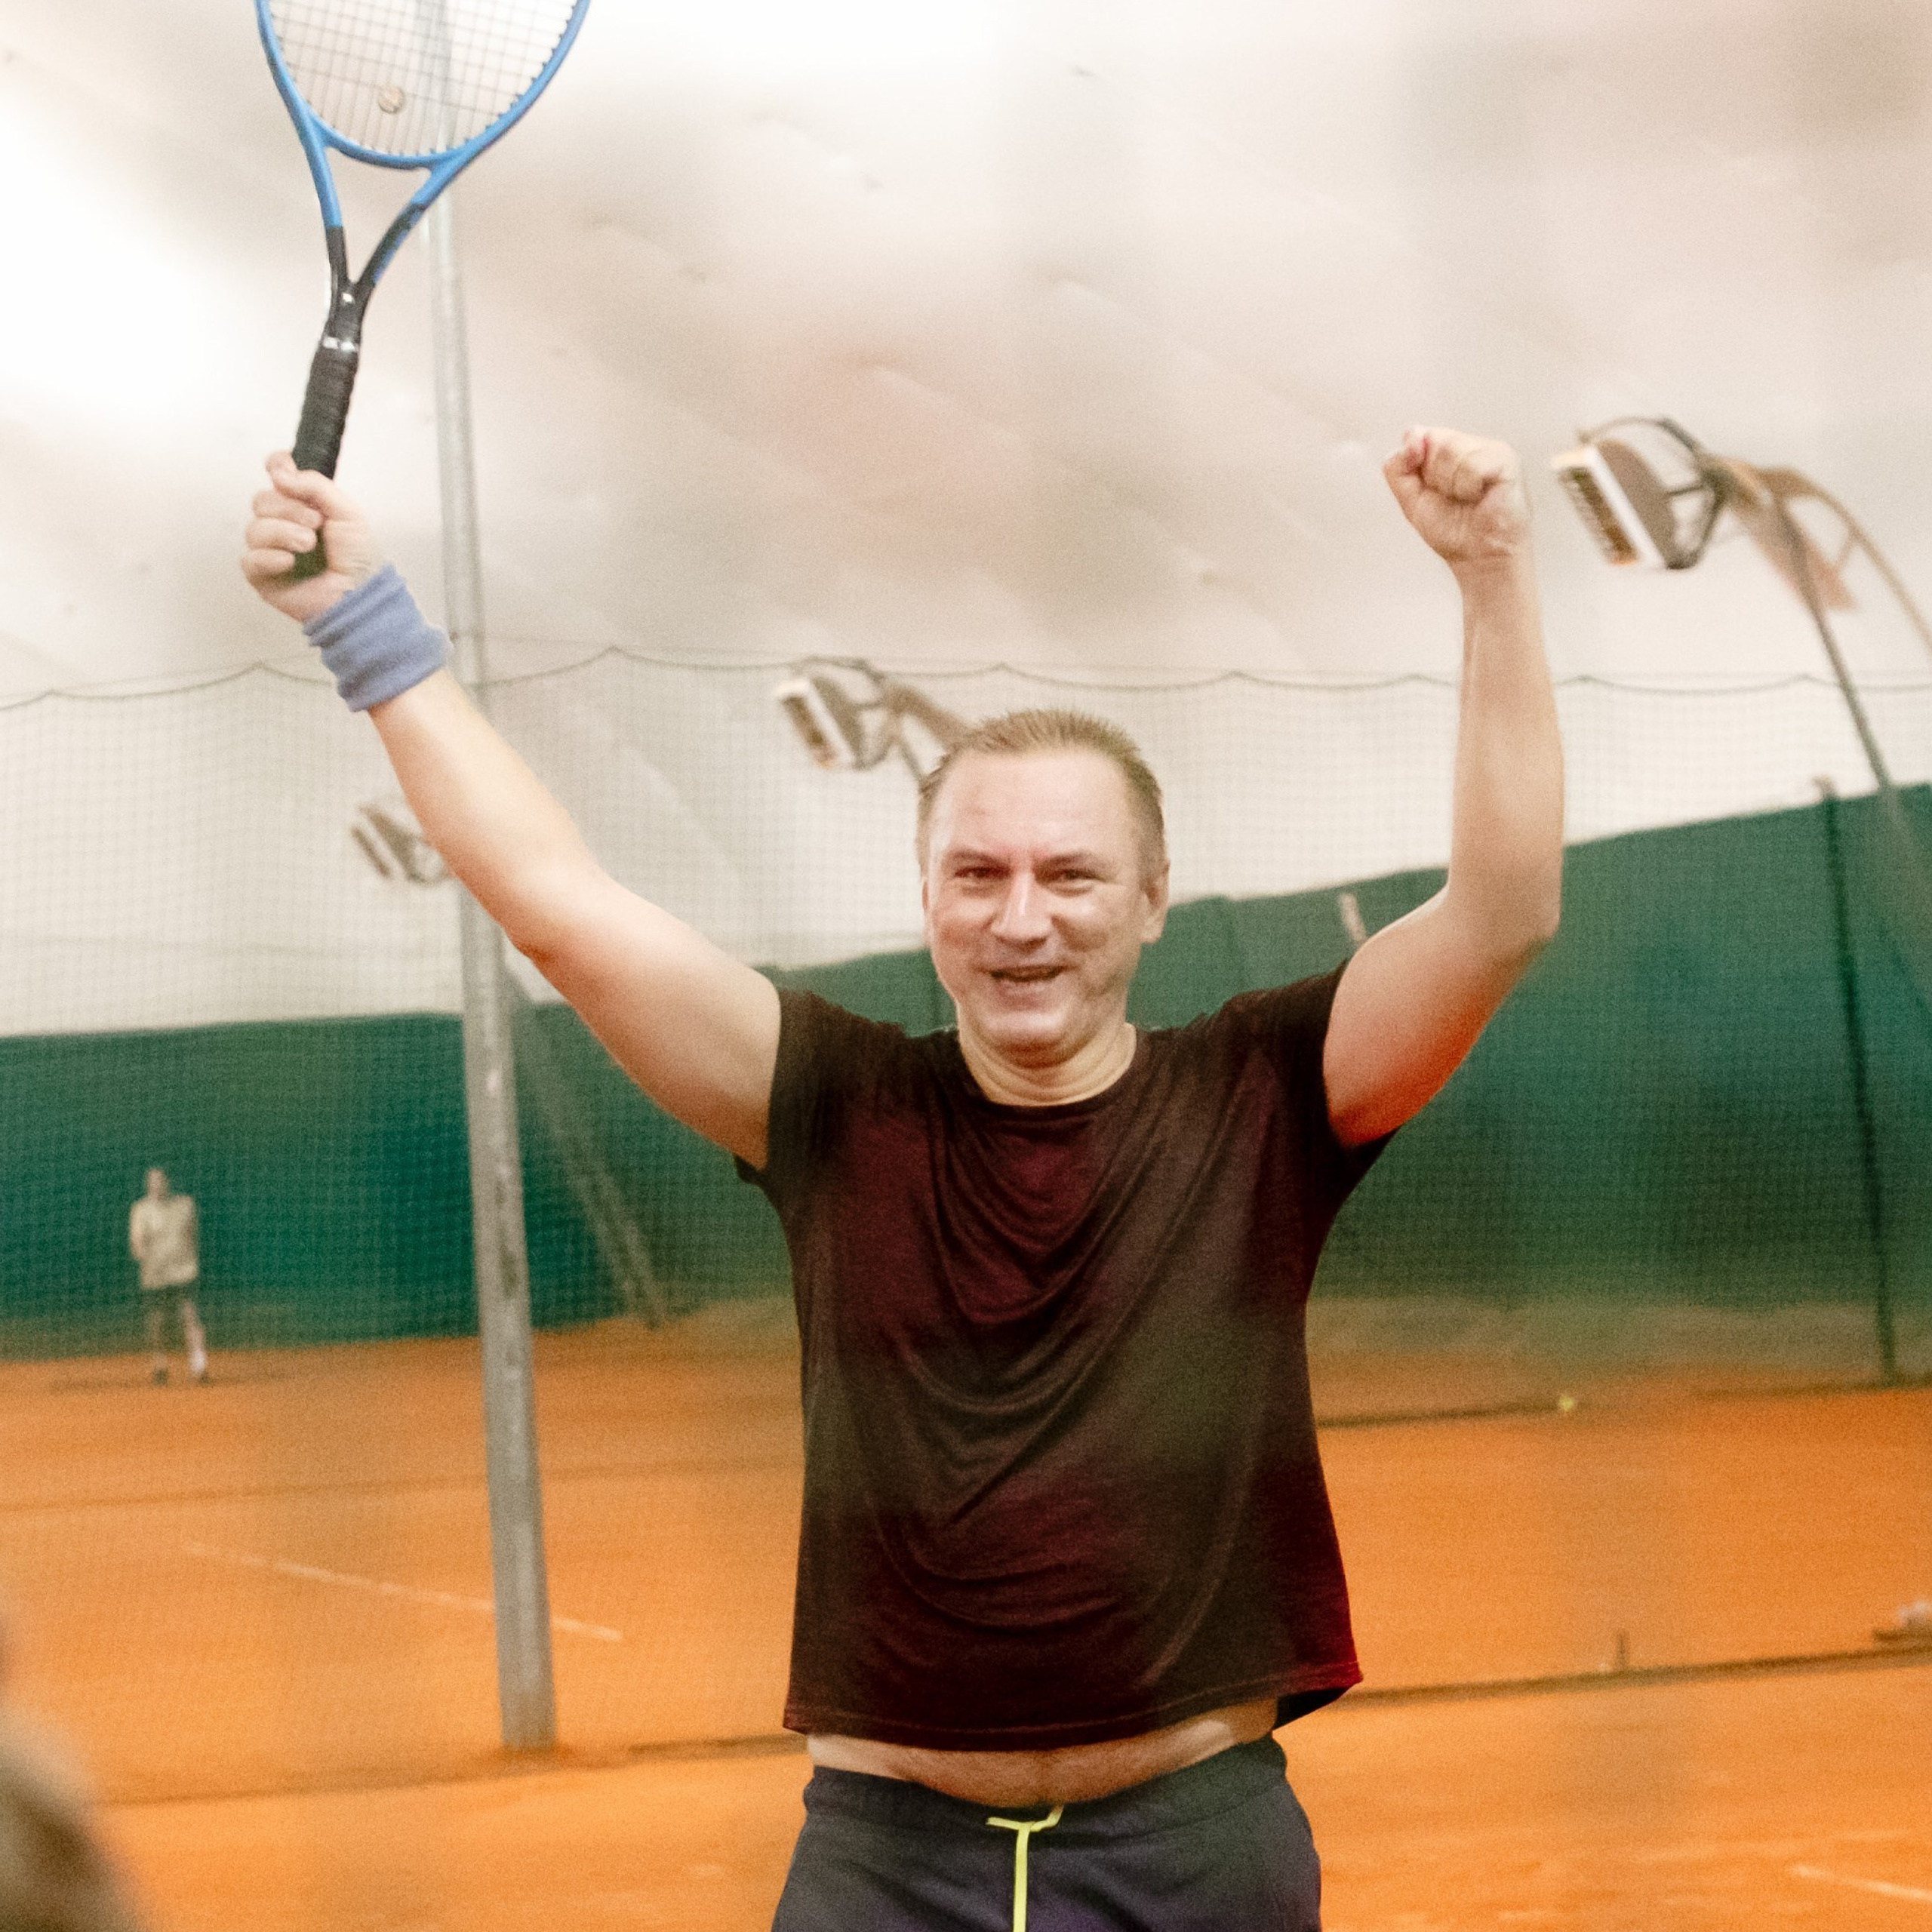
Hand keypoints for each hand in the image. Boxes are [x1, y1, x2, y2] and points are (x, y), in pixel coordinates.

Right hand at [240, 454, 381, 623]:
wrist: (361, 596)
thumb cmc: (359, 559)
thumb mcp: (347, 512)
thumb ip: (315, 486)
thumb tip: (280, 472)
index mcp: (303, 507)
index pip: (277, 477)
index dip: (276, 467)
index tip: (282, 467)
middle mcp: (284, 526)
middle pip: (261, 501)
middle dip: (288, 509)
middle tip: (315, 525)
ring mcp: (271, 551)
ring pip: (254, 529)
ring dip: (283, 533)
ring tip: (308, 545)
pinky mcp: (263, 577)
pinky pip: (250, 559)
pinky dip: (269, 557)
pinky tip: (290, 562)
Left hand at [1383, 427, 1529, 571]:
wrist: (1478, 557)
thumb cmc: (1452, 530)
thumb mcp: (1411, 499)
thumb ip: (1399, 468)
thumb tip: (1411, 435)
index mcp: (1447, 449)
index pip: (1418, 436)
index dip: (1415, 463)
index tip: (1428, 487)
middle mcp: (1469, 444)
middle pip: (1434, 440)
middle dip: (1434, 478)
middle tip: (1452, 496)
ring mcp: (1490, 449)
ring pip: (1451, 451)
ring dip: (1451, 485)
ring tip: (1467, 499)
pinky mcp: (1506, 460)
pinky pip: (1471, 465)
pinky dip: (1468, 488)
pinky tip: (1480, 497)